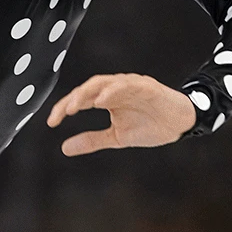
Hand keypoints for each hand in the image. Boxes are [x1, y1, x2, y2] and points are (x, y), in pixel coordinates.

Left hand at [46, 73, 196, 155]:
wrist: (180, 124)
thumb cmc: (149, 125)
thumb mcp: (117, 137)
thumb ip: (92, 140)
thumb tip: (64, 148)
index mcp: (107, 98)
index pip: (80, 99)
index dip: (64, 108)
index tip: (51, 122)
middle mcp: (115, 89)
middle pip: (88, 88)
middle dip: (72, 99)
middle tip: (60, 114)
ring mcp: (130, 85)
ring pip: (104, 83)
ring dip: (88, 93)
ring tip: (75, 106)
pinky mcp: (146, 86)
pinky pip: (127, 85)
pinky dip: (112, 91)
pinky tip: (101, 100)